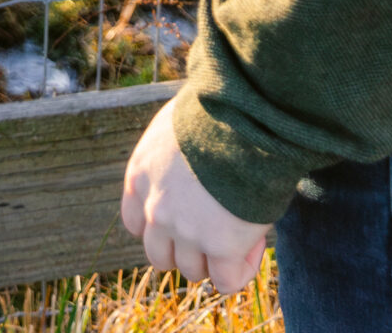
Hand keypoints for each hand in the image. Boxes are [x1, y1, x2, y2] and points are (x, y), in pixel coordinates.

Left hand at [120, 99, 268, 291]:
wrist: (241, 115)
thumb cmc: (216, 111)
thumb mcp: (176, 128)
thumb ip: (171, 159)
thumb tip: (191, 170)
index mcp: (140, 176)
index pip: (136, 223)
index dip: (162, 226)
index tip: (188, 214)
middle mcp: (155, 209)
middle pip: (160, 255)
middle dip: (186, 247)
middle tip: (216, 226)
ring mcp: (185, 232)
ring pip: (193, 270)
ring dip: (215, 258)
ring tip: (241, 227)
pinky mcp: (220, 247)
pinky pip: (227, 281)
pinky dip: (241, 270)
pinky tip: (254, 244)